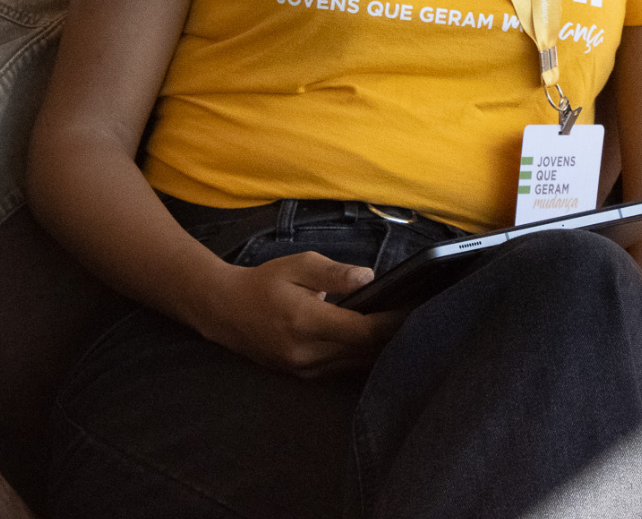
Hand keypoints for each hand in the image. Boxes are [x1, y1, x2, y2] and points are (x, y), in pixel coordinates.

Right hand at [194, 251, 404, 377]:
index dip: (392, 324)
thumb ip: (334, 273)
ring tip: (399, 329)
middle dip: (390, 336)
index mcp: (306, 320)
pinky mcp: (303, 376)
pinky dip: (359, 356)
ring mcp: (305, 369)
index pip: (362, 331)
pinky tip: (371, 342)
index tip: (413, 310)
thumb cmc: (264, 282)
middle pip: (365, 352)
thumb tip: (369, 278)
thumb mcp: (297, 265)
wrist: (226, 310)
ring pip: (356, 364)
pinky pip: (342, 368)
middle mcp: (308, 352)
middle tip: (415, 318)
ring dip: (377, 349)